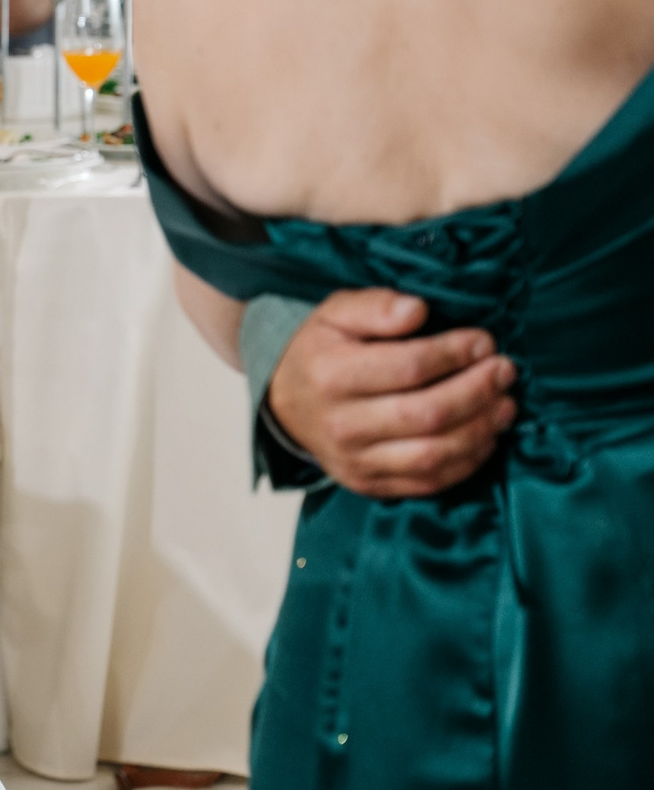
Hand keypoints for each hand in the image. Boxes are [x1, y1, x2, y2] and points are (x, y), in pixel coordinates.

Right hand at [266, 289, 515, 497]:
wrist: (284, 402)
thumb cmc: (320, 351)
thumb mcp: (335, 313)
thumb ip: (376, 306)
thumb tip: (418, 310)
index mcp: (331, 375)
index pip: (408, 367)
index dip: (455, 354)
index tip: (483, 342)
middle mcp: (341, 424)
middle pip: (428, 415)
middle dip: (478, 392)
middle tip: (504, 371)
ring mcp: (355, 460)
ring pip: (434, 454)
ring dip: (481, 430)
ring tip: (505, 404)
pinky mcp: (369, 484)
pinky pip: (429, 482)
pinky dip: (468, 462)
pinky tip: (486, 436)